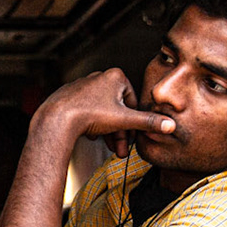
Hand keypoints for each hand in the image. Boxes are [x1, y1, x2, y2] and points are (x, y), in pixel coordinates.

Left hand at [40, 68, 175, 157]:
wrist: (57, 119)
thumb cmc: (90, 115)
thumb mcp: (124, 120)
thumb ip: (148, 122)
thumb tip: (170, 125)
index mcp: (115, 76)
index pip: (133, 102)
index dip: (133, 123)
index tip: (131, 139)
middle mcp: (99, 76)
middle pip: (117, 108)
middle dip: (119, 131)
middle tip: (119, 150)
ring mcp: (83, 84)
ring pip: (102, 111)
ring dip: (106, 129)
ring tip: (105, 145)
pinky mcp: (69, 94)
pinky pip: (86, 110)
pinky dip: (91, 123)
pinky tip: (90, 134)